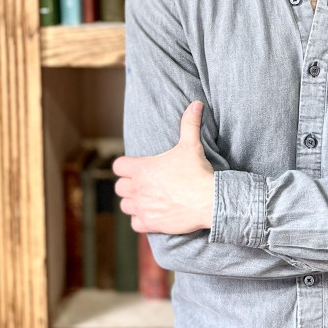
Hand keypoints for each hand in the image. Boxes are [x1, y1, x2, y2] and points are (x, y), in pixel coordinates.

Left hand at [113, 101, 214, 234]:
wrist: (209, 201)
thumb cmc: (197, 172)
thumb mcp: (191, 145)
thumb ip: (189, 123)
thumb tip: (196, 103)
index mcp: (141, 169)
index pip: (118, 167)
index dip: (125, 166)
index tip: (136, 167)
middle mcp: (137, 189)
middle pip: (119, 188)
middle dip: (129, 185)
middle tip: (144, 184)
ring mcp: (142, 207)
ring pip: (125, 206)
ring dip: (133, 203)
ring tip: (147, 200)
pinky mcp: (150, 223)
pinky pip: (135, 223)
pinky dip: (141, 220)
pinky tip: (152, 215)